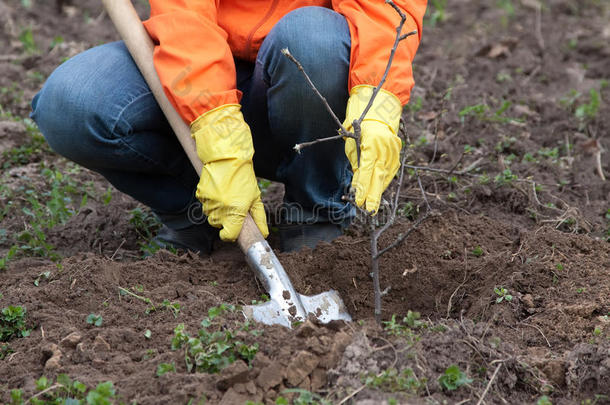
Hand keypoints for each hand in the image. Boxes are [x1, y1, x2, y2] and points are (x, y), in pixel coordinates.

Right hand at [191, 104, 267, 240]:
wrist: (227, 157)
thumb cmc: (243, 177)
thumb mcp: (255, 197)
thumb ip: (259, 218)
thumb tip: (263, 233)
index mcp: (235, 212)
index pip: (228, 236)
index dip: (231, 234)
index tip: (234, 230)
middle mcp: (220, 209)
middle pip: (219, 226)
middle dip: (225, 220)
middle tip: (233, 206)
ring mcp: (208, 202)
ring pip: (211, 216)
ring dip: (217, 211)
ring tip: (226, 195)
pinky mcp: (200, 194)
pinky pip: (205, 204)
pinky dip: (210, 201)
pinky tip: (218, 190)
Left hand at [343, 85, 401, 213]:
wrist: (379, 108)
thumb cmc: (359, 125)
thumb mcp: (353, 143)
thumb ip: (357, 164)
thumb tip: (357, 183)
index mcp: (371, 143)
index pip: (367, 171)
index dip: (363, 187)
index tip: (359, 201)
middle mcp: (385, 147)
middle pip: (379, 175)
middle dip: (373, 194)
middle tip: (369, 211)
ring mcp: (393, 150)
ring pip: (387, 174)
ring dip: (379, 190)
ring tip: (372, 204)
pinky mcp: (397, 152)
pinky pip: (391, 170)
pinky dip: (385, 181)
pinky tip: (379, 190)